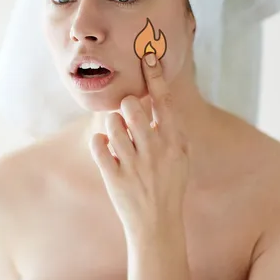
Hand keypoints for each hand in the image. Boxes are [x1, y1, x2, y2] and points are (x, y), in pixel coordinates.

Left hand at [89, 52, 189, 240]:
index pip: (163, 100)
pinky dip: (99, 144)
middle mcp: (156, 149)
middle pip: (130, 106)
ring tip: (119, 140)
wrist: (157, 224)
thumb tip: (157, 96)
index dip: (154, 75)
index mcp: (174, 141)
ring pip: (111, 124)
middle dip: (125, 107)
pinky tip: (107, 152)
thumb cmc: (168, 184)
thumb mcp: (180, 155)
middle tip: (127, 119)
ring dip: (111, 127)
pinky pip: (98, 144)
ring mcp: (134, 163)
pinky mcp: (114, 176)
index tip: (146, 55)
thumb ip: (170, 127)